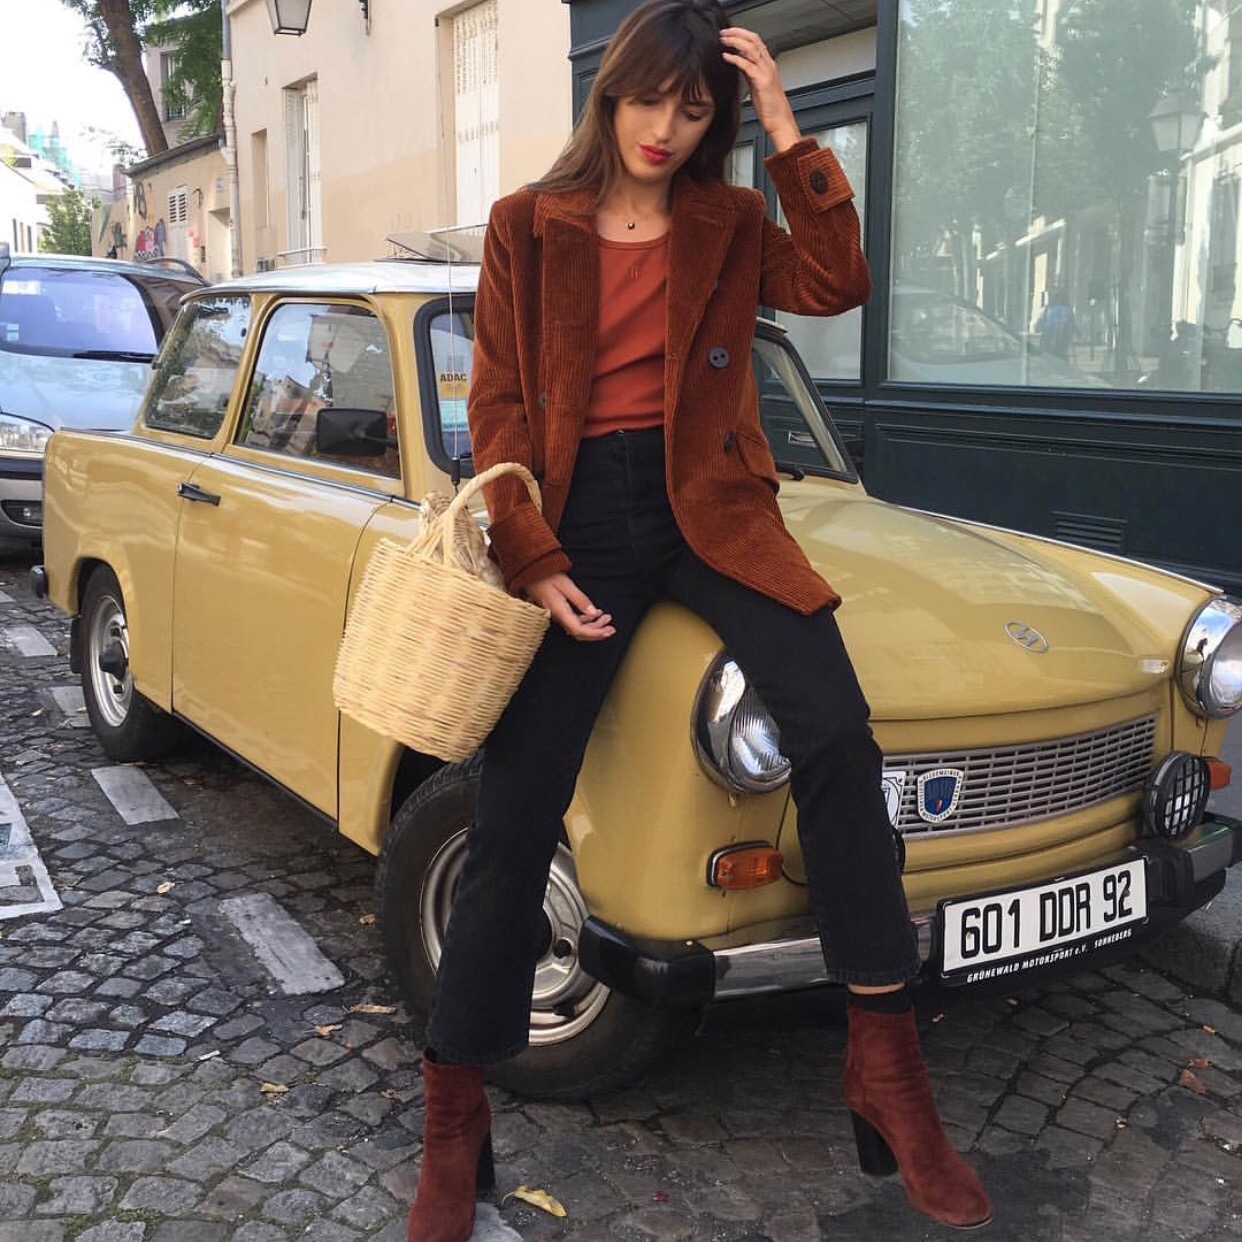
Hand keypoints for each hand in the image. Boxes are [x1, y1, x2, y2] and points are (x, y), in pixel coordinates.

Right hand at [526, 572, 615, 641]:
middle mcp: (558, 616)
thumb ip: (580, 600)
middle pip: (579, 633)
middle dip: (597, 632)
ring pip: (577, 628)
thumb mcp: (566, 585)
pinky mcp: (558, 611)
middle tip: (611, 627)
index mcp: (560, 611)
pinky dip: (586, 620)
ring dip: (592, 625)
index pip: (579, 630)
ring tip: (605, 617)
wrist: (530, 572)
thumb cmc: (546, 576)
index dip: (595, 634)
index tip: (608, 631)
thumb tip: (593, 613)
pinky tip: (594, 613)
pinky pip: (573, 621)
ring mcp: (557, 615)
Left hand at [720, 27, 800, 151]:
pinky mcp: (762, 81)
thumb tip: (739, 62)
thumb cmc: (769, 107)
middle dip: (737, 33)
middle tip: (723, 33)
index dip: (741, 33)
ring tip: (723, 40)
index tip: (728, 33)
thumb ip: (749, 72)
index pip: (755, 40)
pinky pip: (747, 65)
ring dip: (735, 42)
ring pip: (751, 48)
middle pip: (753, 39)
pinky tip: (726, 57)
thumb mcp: (757, 85)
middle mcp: (768, 64)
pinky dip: (735, 59)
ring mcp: (766, 72)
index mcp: (767, 64)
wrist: (779, 120)